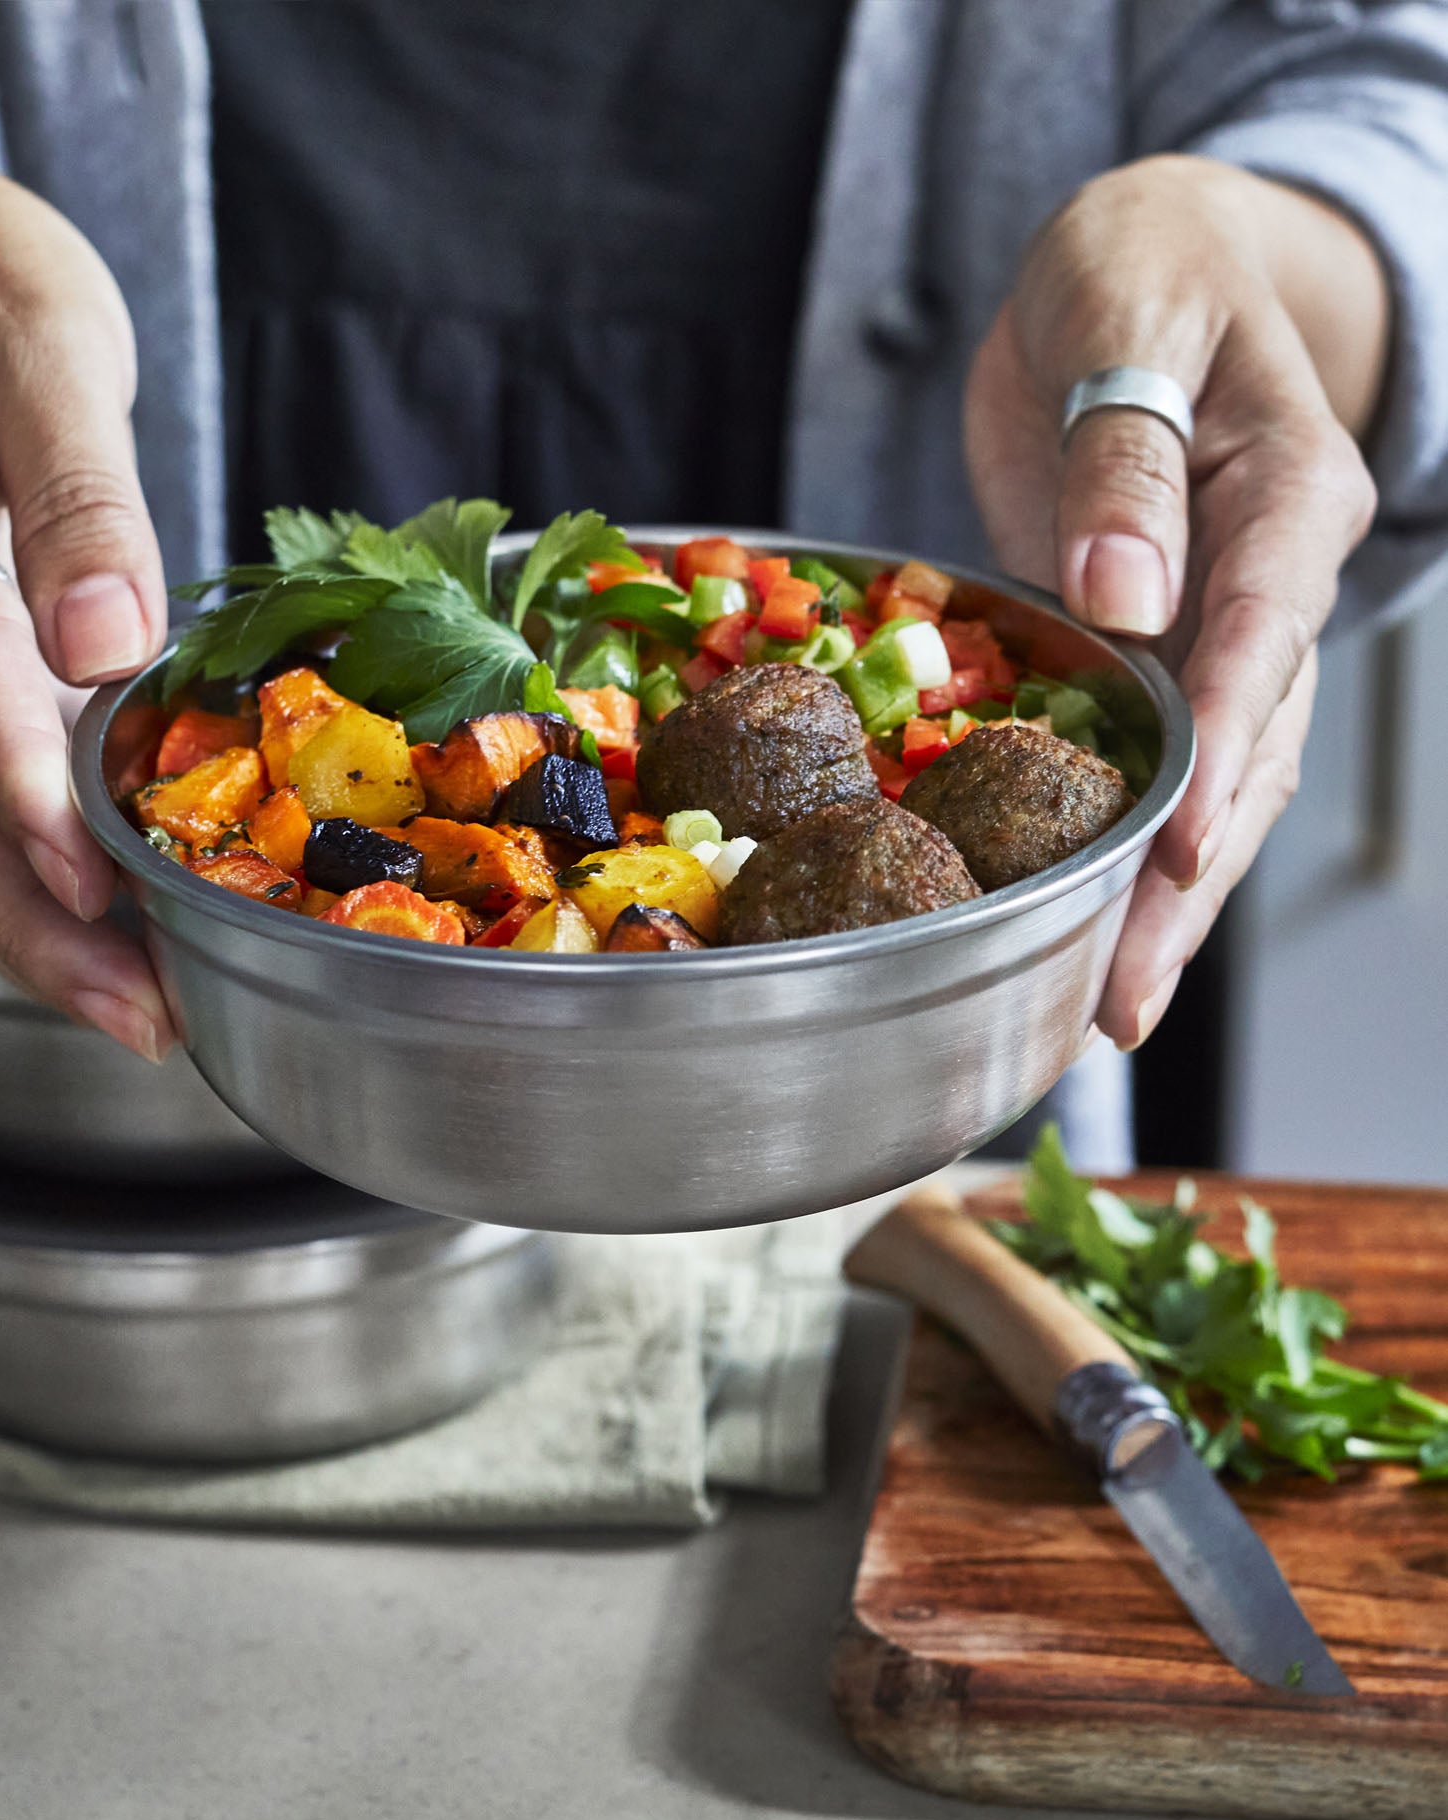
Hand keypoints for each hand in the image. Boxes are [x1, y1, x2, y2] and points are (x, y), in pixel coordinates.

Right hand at [0, 117, 173, 1057]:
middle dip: (26, 922)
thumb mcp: (44, 343)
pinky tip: (120, 935)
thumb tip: (107, 639)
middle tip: (140, 1017)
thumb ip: (76, 490)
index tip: (91, 882)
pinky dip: (40, 884)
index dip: (19, 777)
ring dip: (34, 934)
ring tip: (146, 1014)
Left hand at [964, 155, 1385, 1048]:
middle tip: (1122, 997)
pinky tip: (1072, 932)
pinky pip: (1144, 768)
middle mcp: (1267, 583)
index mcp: (1288, 495)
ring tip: (1099, 1012)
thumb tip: (1125, 588)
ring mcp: (1214, 632)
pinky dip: (1111, 853)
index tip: (1188, 846)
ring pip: (1204, 787)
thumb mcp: (1127, 313)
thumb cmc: (1140, 264)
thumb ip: (1122, 454)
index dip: (1227, 749)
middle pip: (1246, 754)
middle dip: (1185, 883)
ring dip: (1155, 901)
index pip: (1264, 636)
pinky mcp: (1151, 658)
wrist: (1138, 266)